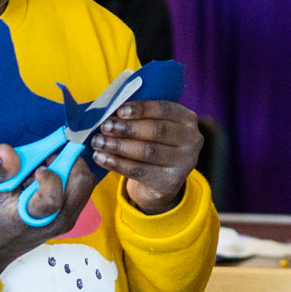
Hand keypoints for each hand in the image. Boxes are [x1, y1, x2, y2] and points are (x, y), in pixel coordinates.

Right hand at [0, 145, 98, 282]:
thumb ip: (5, 170)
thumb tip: (4, 148)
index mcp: (33, 217)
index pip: (53, 199)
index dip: (49, 177)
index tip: (38, 169)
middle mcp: (57, 220)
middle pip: (82, 184)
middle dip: (70, 163)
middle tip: (49, 159)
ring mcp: (67, 220)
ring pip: (86, 185)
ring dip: (72, 169)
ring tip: (49, 169)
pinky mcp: (71, 217)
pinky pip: (82, 190)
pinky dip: (72, 177)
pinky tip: (52, 178)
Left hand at [93, 99, 202, 214]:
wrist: (160, 180)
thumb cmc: (152, 144)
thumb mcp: (152, 126)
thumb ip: (137, 116)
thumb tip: (108, 109)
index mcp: (187, 119)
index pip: (165, 109)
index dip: (141, 109)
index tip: (119, 110)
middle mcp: (192, 140)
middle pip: (157, 131)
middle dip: (128, 128)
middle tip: (105, 126)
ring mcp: (184, 163)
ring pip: (148, 152)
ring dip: (119, 146)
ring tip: (98, 142)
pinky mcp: (171, 182)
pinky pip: (140, 171)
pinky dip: (117, 164)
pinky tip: (101, 158)